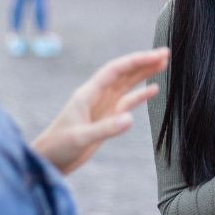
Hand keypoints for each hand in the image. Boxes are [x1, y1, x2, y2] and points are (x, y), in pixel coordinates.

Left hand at [31, 48, 168, 173]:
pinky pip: (127, 102)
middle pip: (123, 73)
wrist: (49, 160)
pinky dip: (140, 96)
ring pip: (127, 85)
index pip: (115, 70)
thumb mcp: (81, 138)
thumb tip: (130, 119)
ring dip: (144, 74)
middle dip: (143, 62)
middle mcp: (97, 96)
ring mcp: (103, 107)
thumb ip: (105, 129)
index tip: (155, 55)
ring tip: (163, 64)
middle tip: (165, 53)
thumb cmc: (59, 147)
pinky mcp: (107, 119)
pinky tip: (154, 89)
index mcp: (89, 94)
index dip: (135, 61)